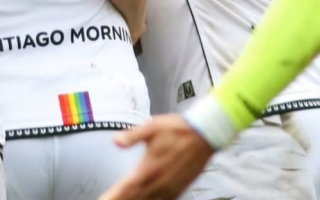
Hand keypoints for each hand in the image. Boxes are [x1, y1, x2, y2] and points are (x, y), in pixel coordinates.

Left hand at [99, 116, 214, 199]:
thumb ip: (132, 136)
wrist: (205, 134)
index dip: (113, 197)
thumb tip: (115, 141)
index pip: (126, 188)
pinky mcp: (180, 188)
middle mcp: (160, 182)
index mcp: (150, 168)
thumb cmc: (178, 129)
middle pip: (136, 199)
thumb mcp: (151, 127)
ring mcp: (171, 187)